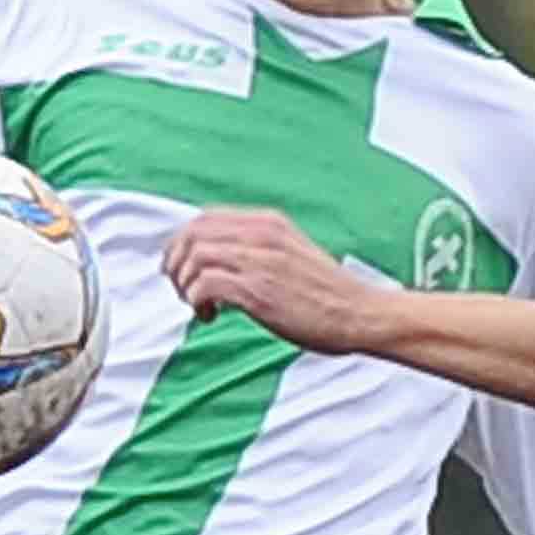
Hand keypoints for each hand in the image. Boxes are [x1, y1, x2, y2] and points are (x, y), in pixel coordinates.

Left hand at [164, 209, 388, 351]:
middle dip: (176, 262)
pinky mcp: (258, 289)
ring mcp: (259, 260)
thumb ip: (258, 249)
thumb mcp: (291, 253)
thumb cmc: (328, 294)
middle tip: (182, 289)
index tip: (182, 268)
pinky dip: (196, 301)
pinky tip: (210, 316)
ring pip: (194, 256)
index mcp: (268, 222)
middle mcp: (261, 234)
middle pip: (192, 233)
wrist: (359, 313)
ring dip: (185, 284)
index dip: (182, 243)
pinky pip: (205, 284)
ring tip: (197, 306)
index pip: (204, 218)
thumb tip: (220, 261)